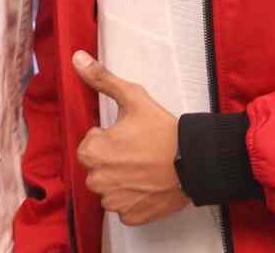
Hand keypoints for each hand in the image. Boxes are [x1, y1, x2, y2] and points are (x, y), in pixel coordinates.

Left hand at [72, 51, 188, 225]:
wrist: (196, 162)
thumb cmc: (163, 131)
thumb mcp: (132, 98)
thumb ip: (102, 79)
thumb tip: (78, 59)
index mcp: (93, 152)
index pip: (88, 147)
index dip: (105, 140)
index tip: (124, 137)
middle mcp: (99, 181)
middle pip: (96, 170)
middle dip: (111, 162)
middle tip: (136, 153)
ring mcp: (115, 201)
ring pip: (108, 190)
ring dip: (120, 182)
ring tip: (144, 169)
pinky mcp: (132, 216)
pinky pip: (124, 208)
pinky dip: (133, 199)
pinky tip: (148, 186)